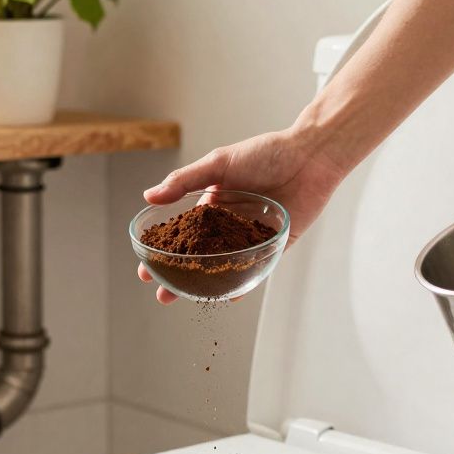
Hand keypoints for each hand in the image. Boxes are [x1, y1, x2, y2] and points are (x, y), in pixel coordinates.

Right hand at [138, 129, 348, 303]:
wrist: (309, 156)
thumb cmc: (264, 153)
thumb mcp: (218, 164)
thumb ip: (184, 181)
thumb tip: (149, 195)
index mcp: (213, 205)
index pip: (183, 235)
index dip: (164, 253)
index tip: (145, 270)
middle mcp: (230, 224)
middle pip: (201, 256)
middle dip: (180, 277)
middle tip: (161, 294)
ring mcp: (252, 237)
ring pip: (226, 266)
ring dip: (208, 284)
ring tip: (191, 300)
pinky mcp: (276, 245)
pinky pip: (257, 267)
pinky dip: (244, 282)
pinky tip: (230, 295)